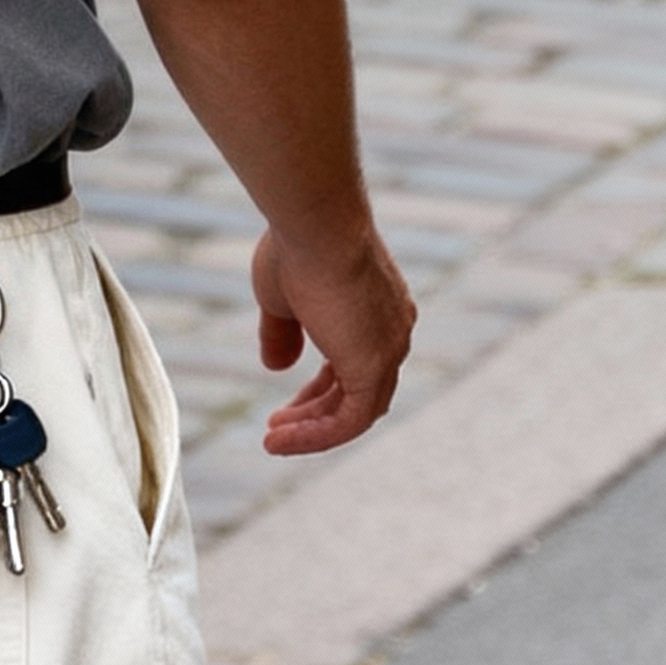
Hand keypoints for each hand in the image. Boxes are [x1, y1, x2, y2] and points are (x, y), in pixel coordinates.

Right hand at [251, 220, 413, 455]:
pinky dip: (317, 435)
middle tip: (279, 426)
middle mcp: (392, 332)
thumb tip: (277, 367)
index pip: (354, 363)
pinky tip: (278, 439)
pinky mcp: (374, 367)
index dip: (319, 390)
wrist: (316, 224)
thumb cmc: (297, 246)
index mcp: (377, 310)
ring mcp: (388, 350)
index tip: (288, 405)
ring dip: (313, 430)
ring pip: (357, 412)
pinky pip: (350, 421)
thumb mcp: (283, 299)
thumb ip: (283, 335)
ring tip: (273, 440)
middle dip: (316, 412)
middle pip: (360, 392)